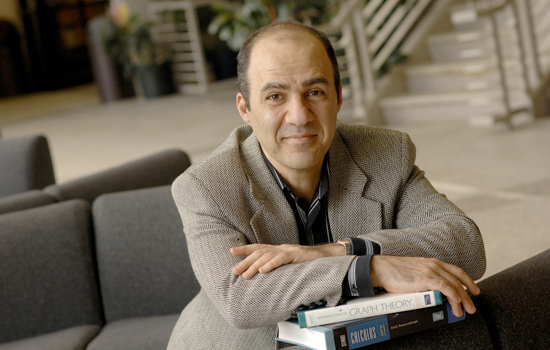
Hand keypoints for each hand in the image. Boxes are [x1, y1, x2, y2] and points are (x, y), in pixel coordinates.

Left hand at [230, 243, 344, 278]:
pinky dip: (271, 264)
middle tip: (235, 271)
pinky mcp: (296, 254)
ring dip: (255, 265)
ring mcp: (288, 250)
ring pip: (268, 255)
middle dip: (245, 261)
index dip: (245, 249)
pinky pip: (281, 258)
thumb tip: (264, 275)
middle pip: (259, 252)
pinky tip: (263, 270)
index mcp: (278, 249)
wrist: (326, 256)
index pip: (258, 247)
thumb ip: (278, 266)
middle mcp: (280, 248)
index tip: (231, 251)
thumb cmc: (307, 262)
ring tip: (246, 274)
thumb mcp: (290, 264)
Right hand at [370, 255, 480, 316]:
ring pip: (453, 286)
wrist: (382, 268)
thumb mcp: (415, 271)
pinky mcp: (425, 279)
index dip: (468, 281)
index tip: (474, 290)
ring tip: (463, 311)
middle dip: (468, 295)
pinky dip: (453, 297)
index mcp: (433, 262)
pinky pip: (445, 288)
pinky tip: (455, 305)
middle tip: (471, 307)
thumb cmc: (394, 271)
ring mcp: (430, 271)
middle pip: (458, 280)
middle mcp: (434, 265)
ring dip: (462, 300)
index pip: (456, 271)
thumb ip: (425, 277)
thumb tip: (432, 291)